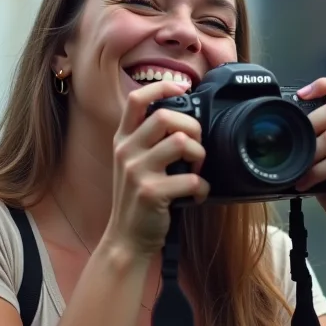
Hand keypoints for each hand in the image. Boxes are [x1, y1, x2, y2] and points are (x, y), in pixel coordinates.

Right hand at [105, 79, 209, 258]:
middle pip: (167, 117)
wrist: (126, 239)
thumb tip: (185, 120)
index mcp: (123, 140)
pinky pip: (192, 179)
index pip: (136, 100)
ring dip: (200, 156)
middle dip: (193, 127)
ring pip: (183, 142)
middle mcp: (126, 151)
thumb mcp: (132, 163)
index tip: (181, 88)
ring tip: (197, 170)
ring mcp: (137, 172)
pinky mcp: (151, 193)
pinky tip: (197, 195)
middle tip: (196, 147)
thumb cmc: (137, 199)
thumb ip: (148, 141)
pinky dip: (202, 188)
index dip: (161, 87)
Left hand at [294, 78, 325, 256]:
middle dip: (308, 125)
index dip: (325, 84)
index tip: (301, 95)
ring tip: (297, 169)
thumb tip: (285, 126)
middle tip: (293, 145)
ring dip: (308, 154)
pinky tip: (304, 182)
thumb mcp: (325, 159)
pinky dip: (315, 172)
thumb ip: (316, 140)